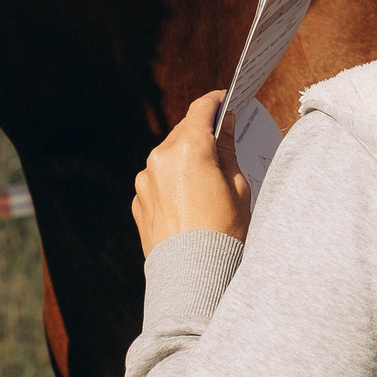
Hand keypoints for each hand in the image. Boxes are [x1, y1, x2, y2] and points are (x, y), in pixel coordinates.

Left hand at [131, 90, 252, 255]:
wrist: (193, 276)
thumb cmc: (224, 232)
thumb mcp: (237, 187)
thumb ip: (227, 150)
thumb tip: (224, 125)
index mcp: (187, 149)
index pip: (201, 109)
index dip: (215, 101)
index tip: (225, 100)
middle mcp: (159, 158)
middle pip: (183, 132)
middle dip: (202, 133)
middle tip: (222, 139)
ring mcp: (145, 180)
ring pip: (168, 156)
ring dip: (185, 158)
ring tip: (207, 177)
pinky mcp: (138, 201)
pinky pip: (157, 181)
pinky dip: (172, 182)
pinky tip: (190, 200)